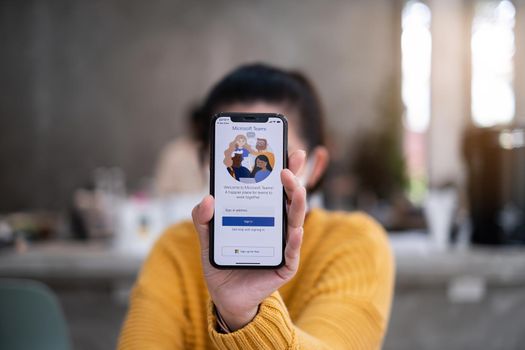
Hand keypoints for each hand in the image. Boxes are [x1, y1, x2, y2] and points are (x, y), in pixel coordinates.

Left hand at [192, 150, 306, 330]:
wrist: (224, 295)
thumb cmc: (222, 261)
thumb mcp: (207, 236)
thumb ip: (202, 218)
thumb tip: (207, 199)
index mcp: (264, 213)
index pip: (277, 188)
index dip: (285, 169)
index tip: (288, 150)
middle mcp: (277, 225)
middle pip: (290, 198)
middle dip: (293, 180)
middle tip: (286, 167)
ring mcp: (284, 245)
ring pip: (296, 220)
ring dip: (297, 202)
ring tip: (294, 188)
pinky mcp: (284, 266)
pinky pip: (291, 252)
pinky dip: (293, 240)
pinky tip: (294, 230)